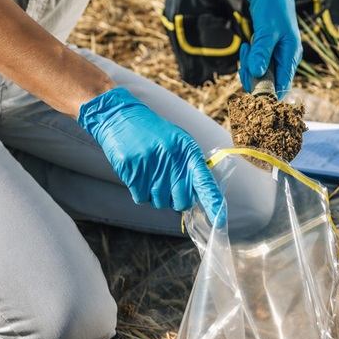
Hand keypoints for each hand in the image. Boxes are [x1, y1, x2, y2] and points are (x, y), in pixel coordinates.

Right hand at [77, 88, 223, 224]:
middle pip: (181, 201)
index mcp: (187, 150)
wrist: (121, 118)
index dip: (212, 202)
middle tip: (168, 184)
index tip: (218, 221)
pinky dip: (139, 192)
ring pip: (159, 202)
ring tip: (150, 173)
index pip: (204, 181)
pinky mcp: (132, 171)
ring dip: (155, 195)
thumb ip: (189, 167)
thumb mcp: (177, 142)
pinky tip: (138, 174)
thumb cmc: (153, 134)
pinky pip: (141, 198)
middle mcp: (171, 159)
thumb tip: (196, 197)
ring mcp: (151, 165)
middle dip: (176, 200)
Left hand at [239, 0, 302, 99]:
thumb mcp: (266, 29)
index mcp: (291, 56)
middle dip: (253, 77)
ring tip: (246, 49)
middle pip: (270, 83)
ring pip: (262, 74)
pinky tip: (246, 47)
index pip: (283, 87)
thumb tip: (257, 73)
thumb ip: (262, 52)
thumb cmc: (273, 6)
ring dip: (249, 67)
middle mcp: (286, 59)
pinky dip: (249, 60)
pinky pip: (258, 64)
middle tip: (244, 64)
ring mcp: (277, 56)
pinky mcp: (269, 51)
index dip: (268, 94)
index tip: (251, 90)